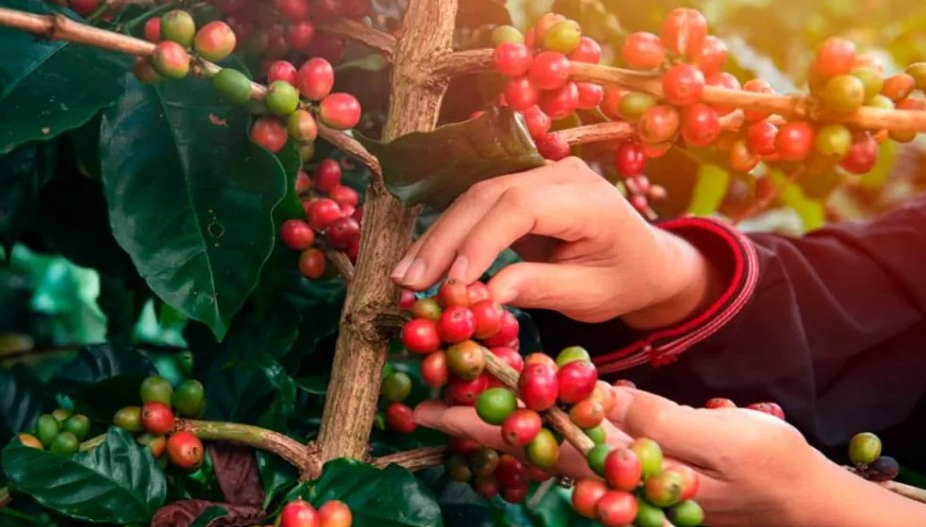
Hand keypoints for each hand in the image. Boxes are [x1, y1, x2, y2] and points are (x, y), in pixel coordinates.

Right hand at [391, 157, 719, 328]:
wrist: (647, 259)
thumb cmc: (625, 279)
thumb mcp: (590, 295)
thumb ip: (540, 288)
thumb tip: (483, 295)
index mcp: (587, 198)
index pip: (520, 206)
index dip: (480, 241)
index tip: (453, 282)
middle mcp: (559, 174)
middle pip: (487, 196)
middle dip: (445, 241)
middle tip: (410, 283)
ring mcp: (537, 176)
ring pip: (473, 199)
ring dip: (437, 239)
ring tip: (406, 278)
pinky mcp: (520, 189)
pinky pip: (477, 208)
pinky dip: (449, 237)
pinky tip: (424, 264)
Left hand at [415, 387, 904, 526]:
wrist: (793, 500)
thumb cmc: (765, 467)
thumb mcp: (718, 440)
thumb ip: (655, 423)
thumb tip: (599, 400)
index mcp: (622, 466)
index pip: (541, 439)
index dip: (490, 417)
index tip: (442, 400)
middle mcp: (607, 473)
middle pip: (528, 441)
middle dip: (476, 419)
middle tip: (423, 401)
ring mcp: (615, 470)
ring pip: (544, 441)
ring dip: (500, 418)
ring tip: (454, 396)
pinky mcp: (628, 463)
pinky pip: (572, 440)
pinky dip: (539, 419)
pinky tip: (521, 403)